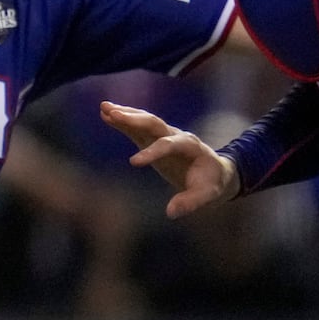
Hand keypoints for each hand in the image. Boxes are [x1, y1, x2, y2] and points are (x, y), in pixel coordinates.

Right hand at [101, 100, 238, 217]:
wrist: (214, 172)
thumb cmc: (210, 183)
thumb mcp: (207, 195)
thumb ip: (190, 202)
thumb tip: (171, 212)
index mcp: (190, 146)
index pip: (168, 145)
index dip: (152, 152)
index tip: (133, 163)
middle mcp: (176, 135)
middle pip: (154, 123)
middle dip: (135, 119)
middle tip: (114, 114)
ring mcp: (164, 135)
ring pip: (144, 121)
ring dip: (125, 114)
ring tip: (104, 107)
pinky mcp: (153, 139)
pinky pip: (137, 127)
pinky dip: (123, 121)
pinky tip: (106, 115)